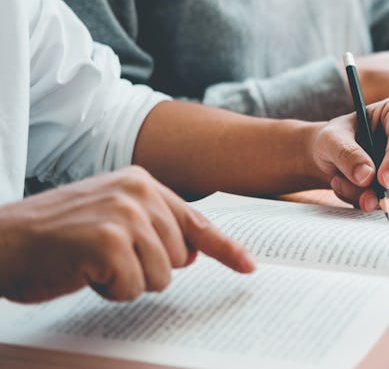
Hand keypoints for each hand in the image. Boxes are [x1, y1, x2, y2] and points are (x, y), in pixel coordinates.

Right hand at [0, 166, 253, 303]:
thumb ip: (155, 229)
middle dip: (146, 269)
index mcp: (141, 183)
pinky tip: (84, 272)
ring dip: (126, 281)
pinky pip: (132, 286)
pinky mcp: (108, 240)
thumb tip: (194, 254)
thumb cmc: (55, 237)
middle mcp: (138, 192)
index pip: (196, 222)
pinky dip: (109, 290)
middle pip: (180, 258)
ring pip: (161, 276)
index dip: (225, 249)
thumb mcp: (111, 219)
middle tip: (105, 257)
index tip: (249, 266)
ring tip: (92, 263)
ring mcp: (124, 213)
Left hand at [309, 95, 388, 211]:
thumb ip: (346, 153)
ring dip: (375, 194)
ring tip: (344, 185)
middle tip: (364, 199)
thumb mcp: (330, 139)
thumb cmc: (335, 138)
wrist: (334, 156)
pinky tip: (355, 192)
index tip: (383, 181)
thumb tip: (366, 176)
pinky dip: (377, 201)